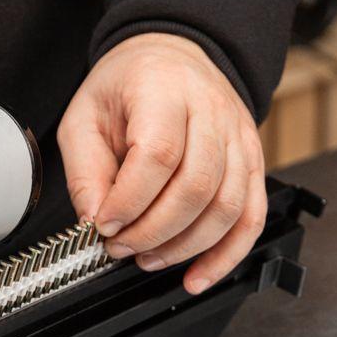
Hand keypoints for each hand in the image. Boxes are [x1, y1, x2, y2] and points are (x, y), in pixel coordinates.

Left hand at [58, 33, 266, 294]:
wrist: (171, 59)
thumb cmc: (127, 88)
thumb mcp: (84, 119)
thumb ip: (84, 172)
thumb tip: (93, 222)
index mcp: (165, 92)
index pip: (157, 155)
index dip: (129, 201)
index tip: (104, 225)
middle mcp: (211, 113)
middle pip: (195, 187)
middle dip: (152, 232)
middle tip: (120, 247)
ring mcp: (239, 139)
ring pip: (227, 207)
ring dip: (184, 247)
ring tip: (147, 260)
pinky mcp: (252, 163)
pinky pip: (250, 217)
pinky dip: (226, 255)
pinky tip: (197, 277)